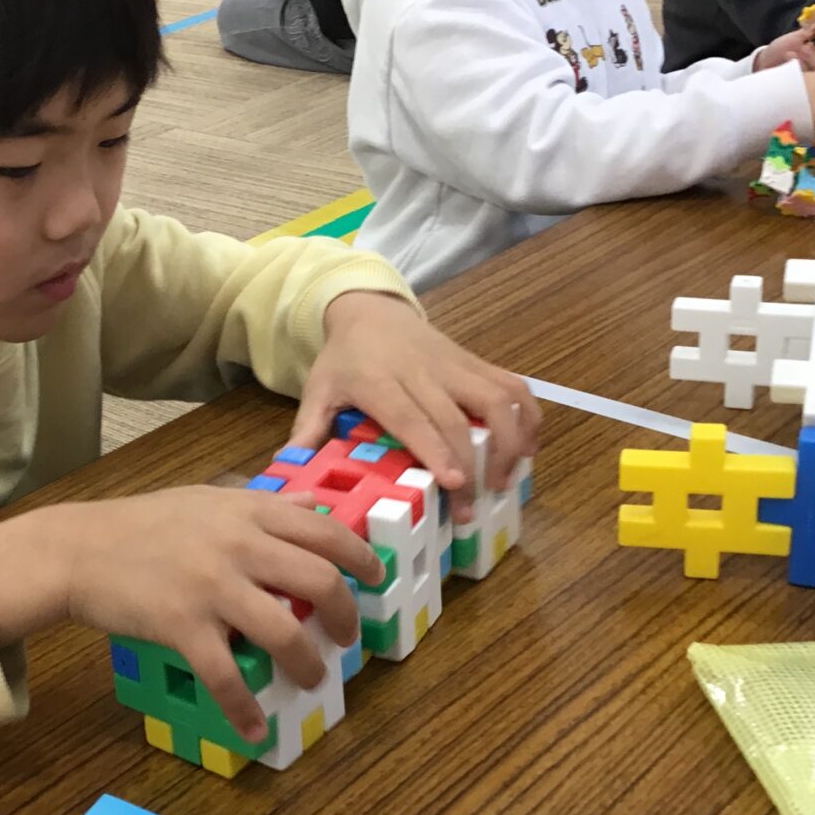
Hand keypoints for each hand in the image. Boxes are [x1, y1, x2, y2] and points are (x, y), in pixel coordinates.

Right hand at [0, 489, 384, 741]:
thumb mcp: (208, 499)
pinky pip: (226, 675)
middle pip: (319, 579)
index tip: (376, 577)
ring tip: (314, 680)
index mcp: (248, 511)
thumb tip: (312, 504)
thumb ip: (261, 505)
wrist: (78, 549)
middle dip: (345, 615)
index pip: (324, 530)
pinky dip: (245, 709)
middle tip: (348, 637)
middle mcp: (238, 545)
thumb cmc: (142, 524)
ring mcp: (211, 586)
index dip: (360, 557)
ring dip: (308, 664)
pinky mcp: (183, 626)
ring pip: (284, 630)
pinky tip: (254, 729)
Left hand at [289, 291, 540, 522]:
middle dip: (473, 464)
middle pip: (458, 417)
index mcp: (380, 381)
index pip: (413, 416)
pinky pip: (512, 384)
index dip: (437, 448)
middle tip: (474, 507)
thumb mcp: (319, 390)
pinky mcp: (476, 361)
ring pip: (496, 398)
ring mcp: (454, 364)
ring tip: (506, 481)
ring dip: (510, 441)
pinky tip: (529, 448)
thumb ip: (307, 431)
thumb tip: (286, 475)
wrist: (369, 308)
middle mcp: (423, 371)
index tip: (454, 482)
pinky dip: (529, 415)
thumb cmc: (344, 358)